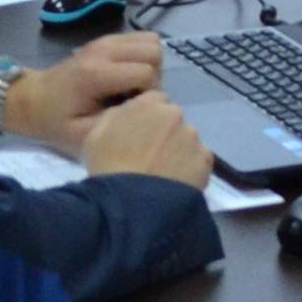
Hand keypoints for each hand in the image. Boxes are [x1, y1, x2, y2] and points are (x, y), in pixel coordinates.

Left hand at [1, 33, 164, 154]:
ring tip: (132, 85)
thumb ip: (118, 123)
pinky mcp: (107, 39)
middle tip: (134, 96)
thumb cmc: (58, 121)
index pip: (147, 73)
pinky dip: (143, 56)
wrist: (34, 99)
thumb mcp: (84, 136)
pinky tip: (128, 75)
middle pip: (154, 52)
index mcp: (96, 74)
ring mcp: (106, 40)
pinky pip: (142, 39)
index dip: (148, 94)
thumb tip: (147, 110)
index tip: (132, 108)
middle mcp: (104, 50)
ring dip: (150, 64)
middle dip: (153, 76)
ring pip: (152, 42)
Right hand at [77, 92, 212, 190]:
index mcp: (148, 103)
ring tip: (163, 173)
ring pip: (187, 140)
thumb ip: (117, 115)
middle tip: (150, 156)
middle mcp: (175, 115)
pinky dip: (191, 169)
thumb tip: (128, 114)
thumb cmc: (107, 166)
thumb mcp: (96, 133)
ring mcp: (192, 138)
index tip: (140, 135)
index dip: (147, 117)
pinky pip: (199, 161)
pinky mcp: (204, 162)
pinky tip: (177, 183)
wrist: (131, 202)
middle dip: (164, 132)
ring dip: (178, 150)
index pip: (154, 100)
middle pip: (172, 119)